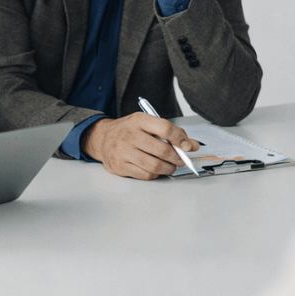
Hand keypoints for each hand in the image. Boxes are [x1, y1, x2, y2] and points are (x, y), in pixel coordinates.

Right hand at [83, 112, 200, 179]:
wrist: (102, 138)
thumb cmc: (129, 131)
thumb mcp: (147, 124)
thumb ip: (171, 133)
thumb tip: (192, 146)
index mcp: (138, 121)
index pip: (164, 128)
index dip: (180, 139)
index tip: (189, 147)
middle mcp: (129, 135)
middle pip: (162, 150)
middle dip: (177, 158)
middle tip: (180, 160)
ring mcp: (123, 151)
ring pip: (155, 166)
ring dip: (168, 168)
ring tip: (170, 166)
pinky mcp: (120, 166)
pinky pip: (145, 175)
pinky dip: (155, 174)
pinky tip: (155, 170)